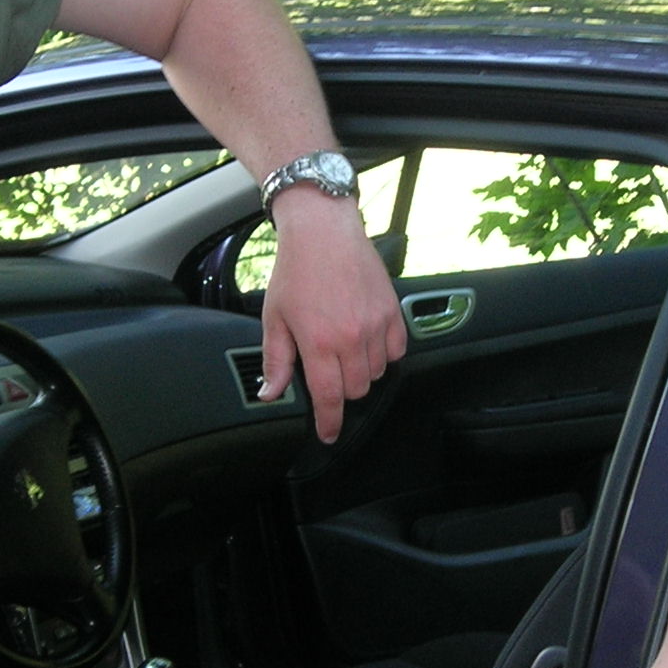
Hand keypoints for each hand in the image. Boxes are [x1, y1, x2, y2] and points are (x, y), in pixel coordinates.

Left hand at [255, 189, 405, 441]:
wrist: (323, 232)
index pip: (329, 398)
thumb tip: (271, 393)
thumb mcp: (274, 318)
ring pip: (377, 372)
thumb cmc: (296, 271)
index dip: (330, 423)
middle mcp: (351, 338)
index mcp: (319, 342)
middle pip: (357, 389)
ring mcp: (376, 325)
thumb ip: (276, 360)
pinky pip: (396, 351)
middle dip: (342, 390)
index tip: (329, 434)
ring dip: (362, 371)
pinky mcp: (392, 311)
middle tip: (329, 371)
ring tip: (345, 350)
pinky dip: (384, 354)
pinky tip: (368, 341)